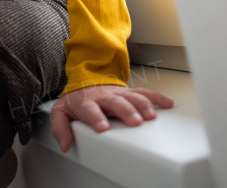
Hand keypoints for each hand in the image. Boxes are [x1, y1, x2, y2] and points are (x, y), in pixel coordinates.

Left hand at [49, 84, 173, 152]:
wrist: (85, 82)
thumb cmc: (76, 101)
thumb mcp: (61, 112)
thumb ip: (60, 128)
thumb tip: (65, 144)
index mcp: (86, 102)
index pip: (91, 110)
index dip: (97, 118)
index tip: (103, 127)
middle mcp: (104, 97)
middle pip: (116, 103)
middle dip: (126, 111)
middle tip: (135, 121)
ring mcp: (118, 94)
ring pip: (132, 97)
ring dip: (142, 105)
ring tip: (151, 116)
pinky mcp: (129, 93)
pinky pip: (144, 93)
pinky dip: (156, 97)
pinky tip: (166, 103)